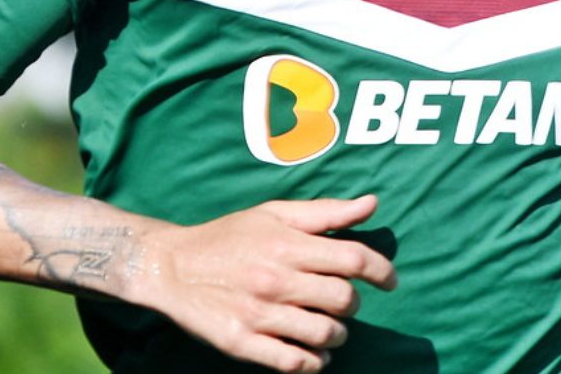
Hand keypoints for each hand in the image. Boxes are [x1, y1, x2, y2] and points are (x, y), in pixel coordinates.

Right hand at [127, 193, 396, 372]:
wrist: (169, 266)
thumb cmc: (229, 236)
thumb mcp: (275, 212)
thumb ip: (326, 212)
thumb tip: (373, 203)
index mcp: (287, 245)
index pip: (354, 259)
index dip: (382, 271)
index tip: (390, 281)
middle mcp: (275, 280)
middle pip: (343, 299)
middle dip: (354, 303)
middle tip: (345, 303)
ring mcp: (258, 314)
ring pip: (323, 334)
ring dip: (338, 335)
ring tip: (332, 329)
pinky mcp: (240, 342)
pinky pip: (292, 362)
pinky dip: (314, 362)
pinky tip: (315, 354)